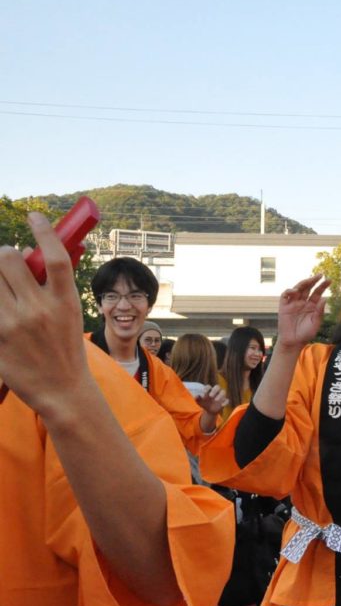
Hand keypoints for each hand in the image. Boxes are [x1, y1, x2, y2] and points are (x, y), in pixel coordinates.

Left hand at [0, 213, 88, 416]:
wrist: (63, 390)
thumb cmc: (66, 350)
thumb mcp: (70, 314)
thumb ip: (52, 286)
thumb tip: (29, 253)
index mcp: (64, 302)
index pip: (55, 257)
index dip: (44, 231)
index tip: (33, 215)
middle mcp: (38, 310)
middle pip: (9, 259)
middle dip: (5, 254)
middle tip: (8, 260)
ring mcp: (13, 324)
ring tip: (5, 285)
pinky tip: (5, 305)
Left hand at [195, 385, 229, 414]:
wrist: (210, 410)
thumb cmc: (204, 404)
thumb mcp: (199, 402)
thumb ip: (197, 398)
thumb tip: (197, 396)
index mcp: (209, 390)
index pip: (208, 386)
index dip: (206, 389)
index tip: (203, 394)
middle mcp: (216, 391)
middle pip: (217, 387)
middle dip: (214, 390)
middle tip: (210, 396)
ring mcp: (221, 396)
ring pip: (223, 392)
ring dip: (220, 395)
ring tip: (216, 400)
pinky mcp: (224, 401)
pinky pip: (227, 400)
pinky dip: (225, 402)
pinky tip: (222, 405)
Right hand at [276, 275, 329, 351]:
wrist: (293, 342)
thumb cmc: (306, 334)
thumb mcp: (316, 323)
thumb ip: (320, 311)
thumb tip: (325, 298)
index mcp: (312, 305)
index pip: (317, 292)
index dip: (322, 286)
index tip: (329, 280)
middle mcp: (303, 302)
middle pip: (308, 288)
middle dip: (313, 280)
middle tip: (320, 275)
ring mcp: (293, 303)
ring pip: (297, 289)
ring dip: (303, 283)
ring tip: (310, 280)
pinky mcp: (284, 306)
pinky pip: (285, 296)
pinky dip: (289, 291)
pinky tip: (295, 291)